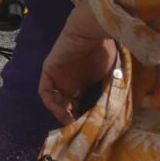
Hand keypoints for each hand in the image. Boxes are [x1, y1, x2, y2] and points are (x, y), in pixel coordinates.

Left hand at [38, 5, 118, 126]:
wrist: (92, 31)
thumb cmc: (105, 50)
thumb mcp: (109, 76)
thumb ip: (108, 92)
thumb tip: (114, 113)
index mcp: (82, 83)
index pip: (79, 105)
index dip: (83, 117)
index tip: (90, 127)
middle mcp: (69, 82)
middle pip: (66, 106)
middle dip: (72, 119)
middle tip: (79, 129)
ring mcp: (58, 77)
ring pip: (55, 101)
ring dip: (61, 113)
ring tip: (70, 122)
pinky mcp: (48, 71)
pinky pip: (45, 91)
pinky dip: (50, 102)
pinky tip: (60, 111)